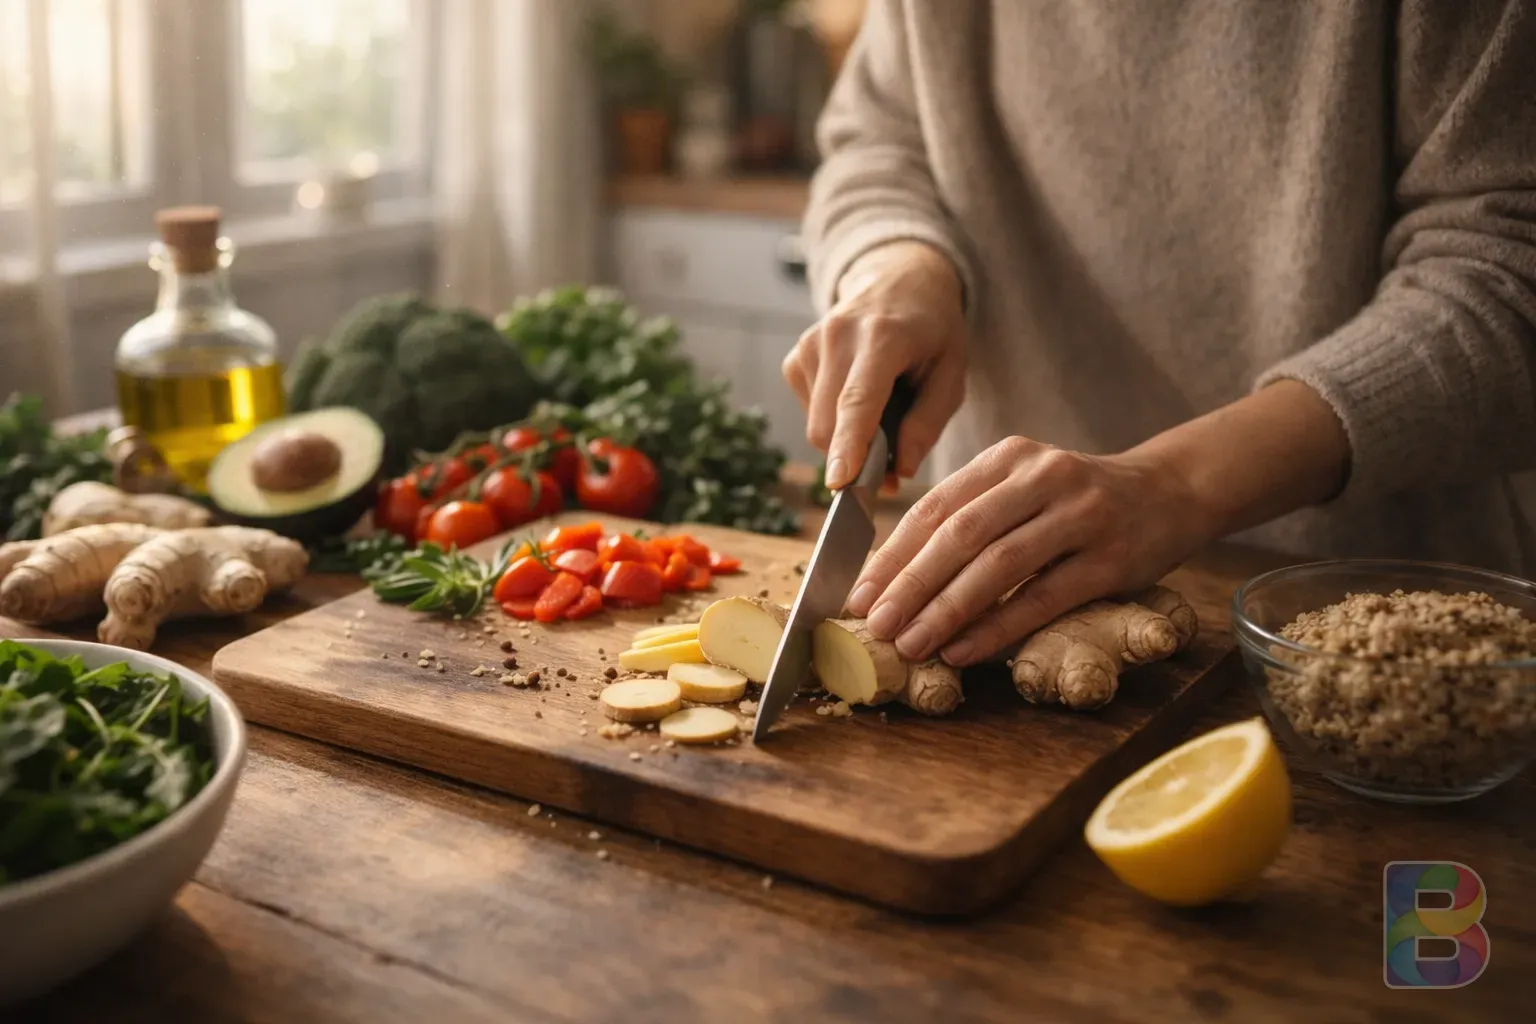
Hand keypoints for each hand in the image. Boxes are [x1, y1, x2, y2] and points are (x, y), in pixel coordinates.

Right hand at [784, 241, 965, 488]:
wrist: (899, 282)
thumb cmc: (932, 332)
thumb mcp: (952, 373)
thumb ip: (928, 423)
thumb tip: (901, 470)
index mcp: (883, 336)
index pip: (858, 401)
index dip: (848, 446)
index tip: (839, 483)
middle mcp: (837, 337)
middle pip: (829, 425)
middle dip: (855, 458)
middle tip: (892, 462)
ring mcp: (809, 345)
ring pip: (817, 426)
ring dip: (847, 438)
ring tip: (880, 411)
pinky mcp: (794, 358)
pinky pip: (810, 414)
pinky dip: (834, 420)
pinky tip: (857, 396)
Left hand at [845, 438, 1214, 665]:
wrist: (1169, 491)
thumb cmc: (1076, 499)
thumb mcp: (1022, 485)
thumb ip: (970, 515)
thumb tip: (895, 576)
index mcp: (1008, 457)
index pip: (935, 507)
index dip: (892, 554)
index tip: (858, 595)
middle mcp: (1042, 477)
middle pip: (960, 534)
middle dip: (910, 584)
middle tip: (876, 624)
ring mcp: (1080, 516)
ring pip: (998, 565)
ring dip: (947, 610)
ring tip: (912, 643)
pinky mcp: (1111, 557)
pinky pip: (1043, 596)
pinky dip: (998, 626)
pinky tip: (964, 650)